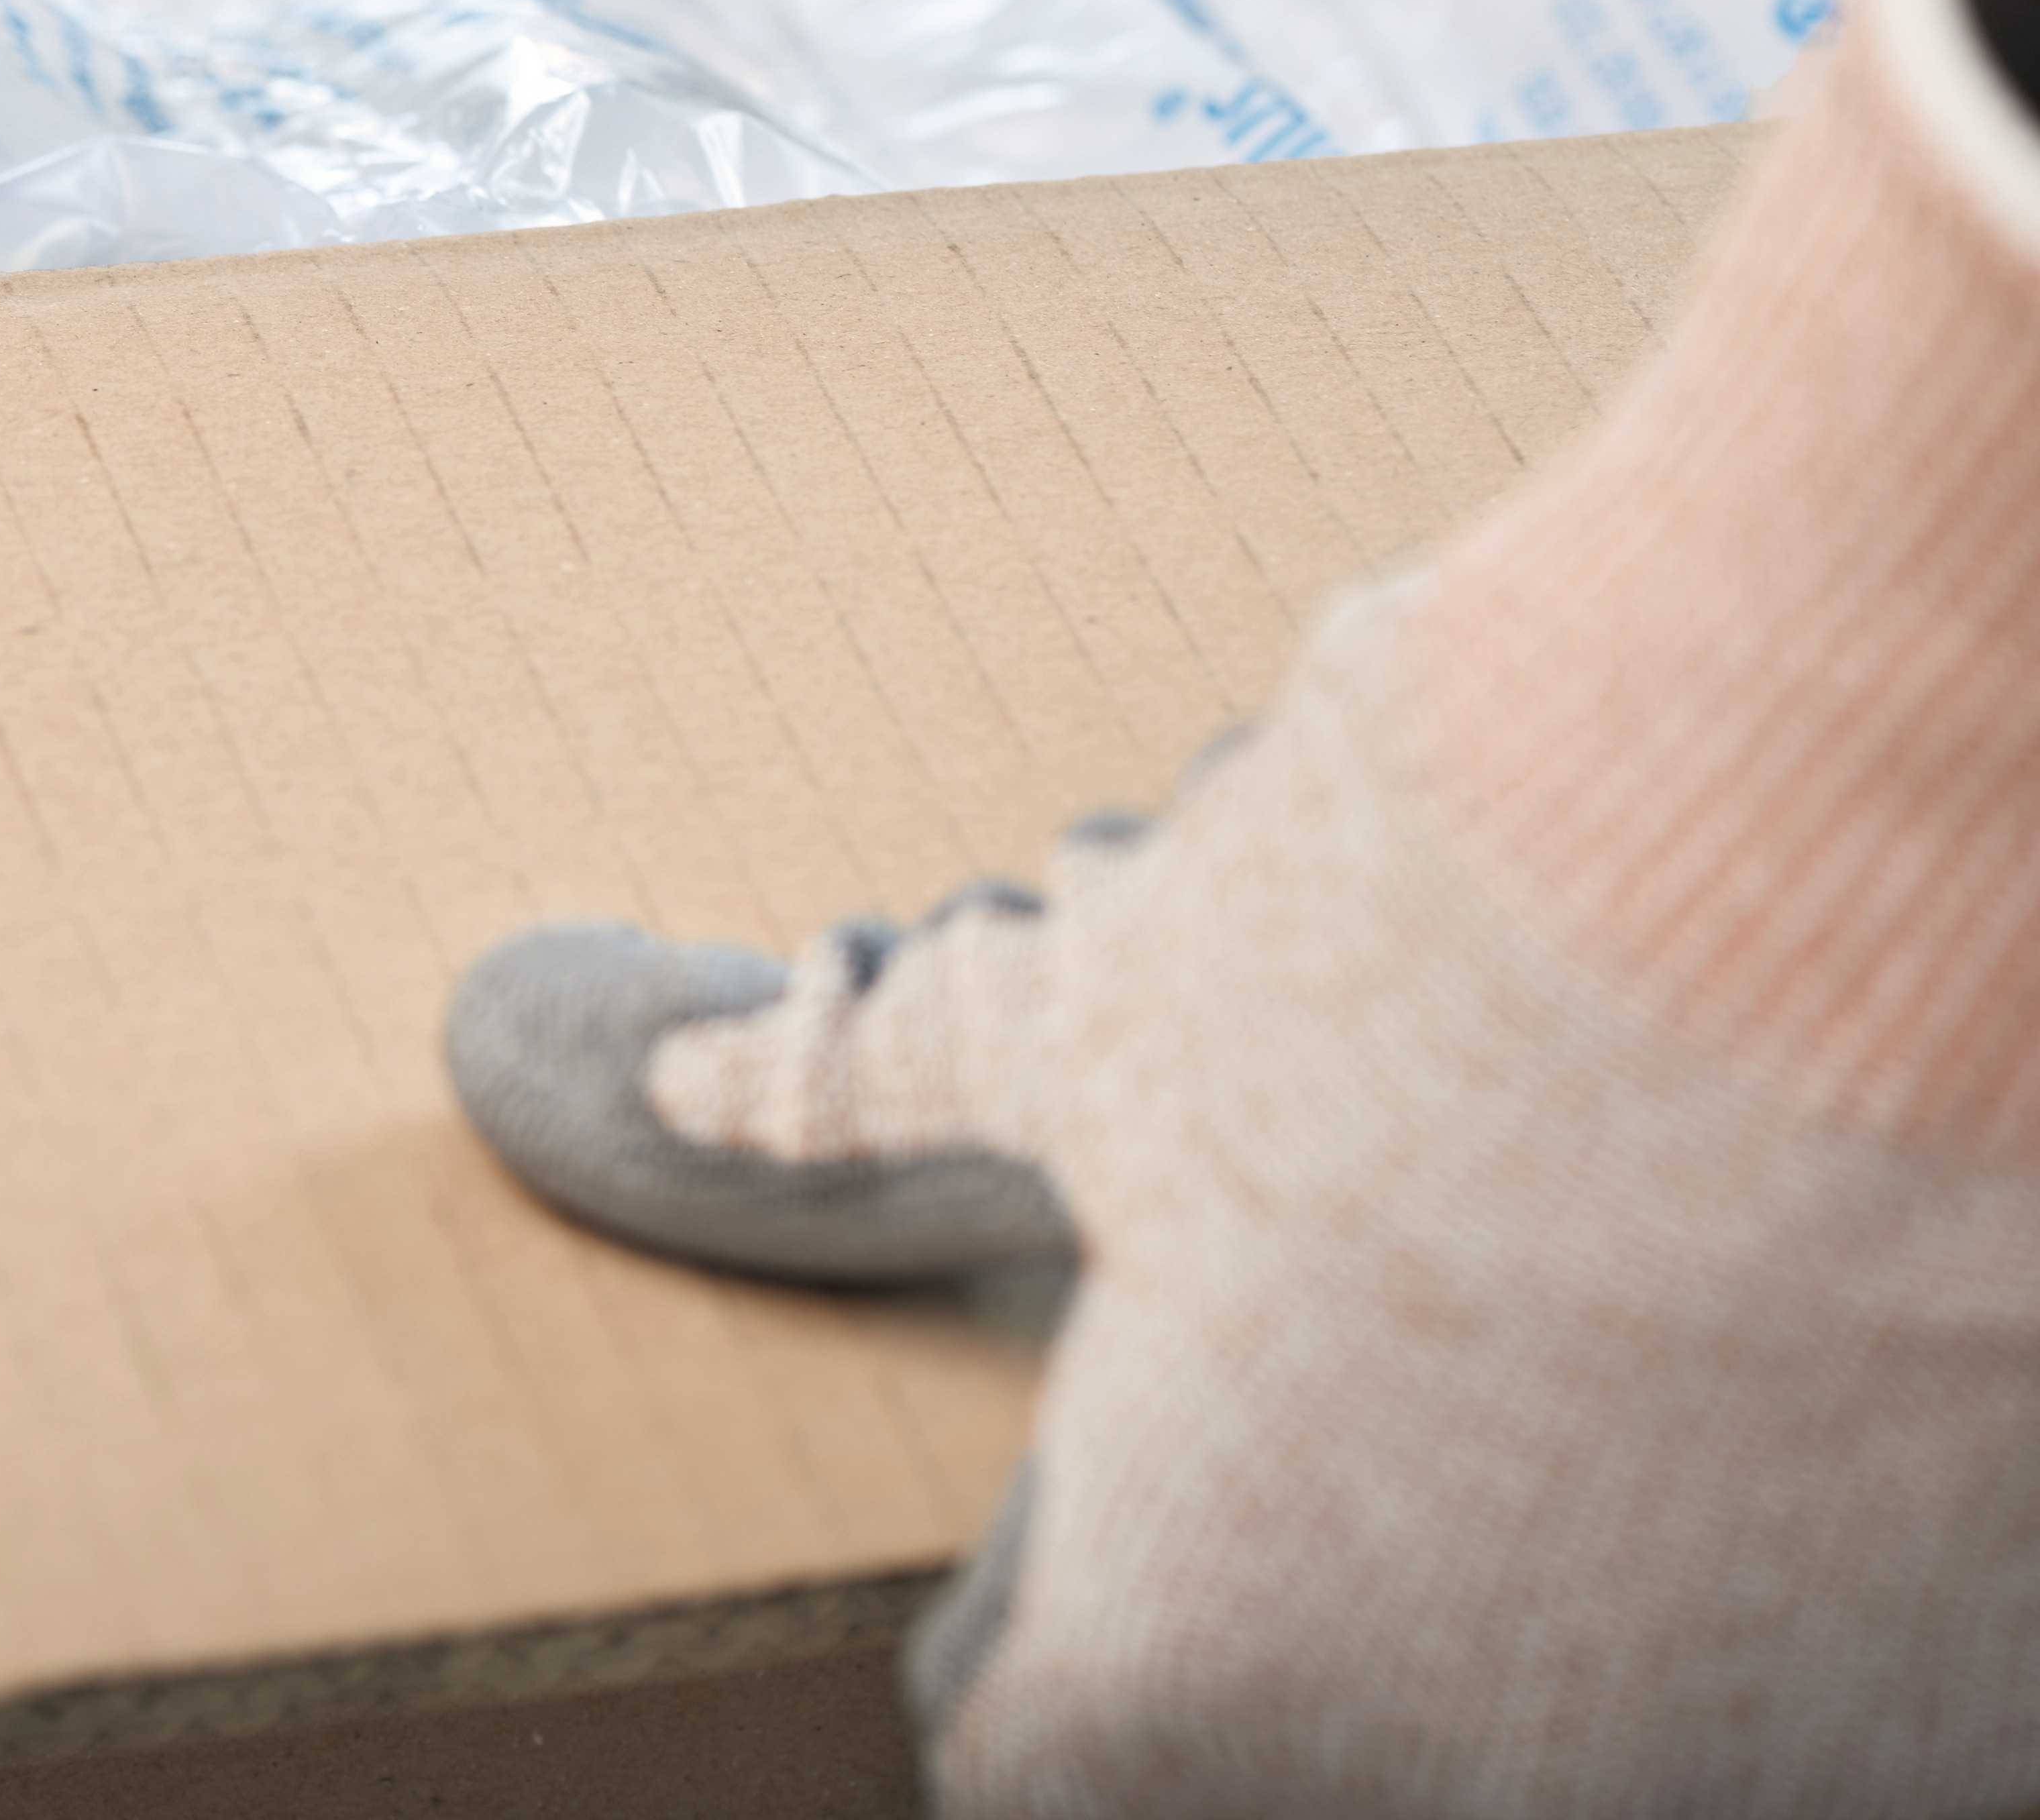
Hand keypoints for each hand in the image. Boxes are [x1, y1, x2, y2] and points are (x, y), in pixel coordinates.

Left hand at [448, 0, 2039, 1815]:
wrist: (1853, 862)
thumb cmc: (1419, 949)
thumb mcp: (1092, 1012)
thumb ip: (877, 1097)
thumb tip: (679, 1079)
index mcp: (1182, 1676)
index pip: (1015, 1748)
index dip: (1022, 1622)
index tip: (1081, 1498)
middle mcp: (1451, 1786)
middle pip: (1295, 1737)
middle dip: (1287, 1569)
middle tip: (1333, 1359)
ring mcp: (1746, 1766)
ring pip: (1571, 1712)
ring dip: (1533, 1554)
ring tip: (1549, 1300)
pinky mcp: (1977, 1691)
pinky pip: (1815, 1663)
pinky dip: (1776, 1540)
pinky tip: (1751, 1334)